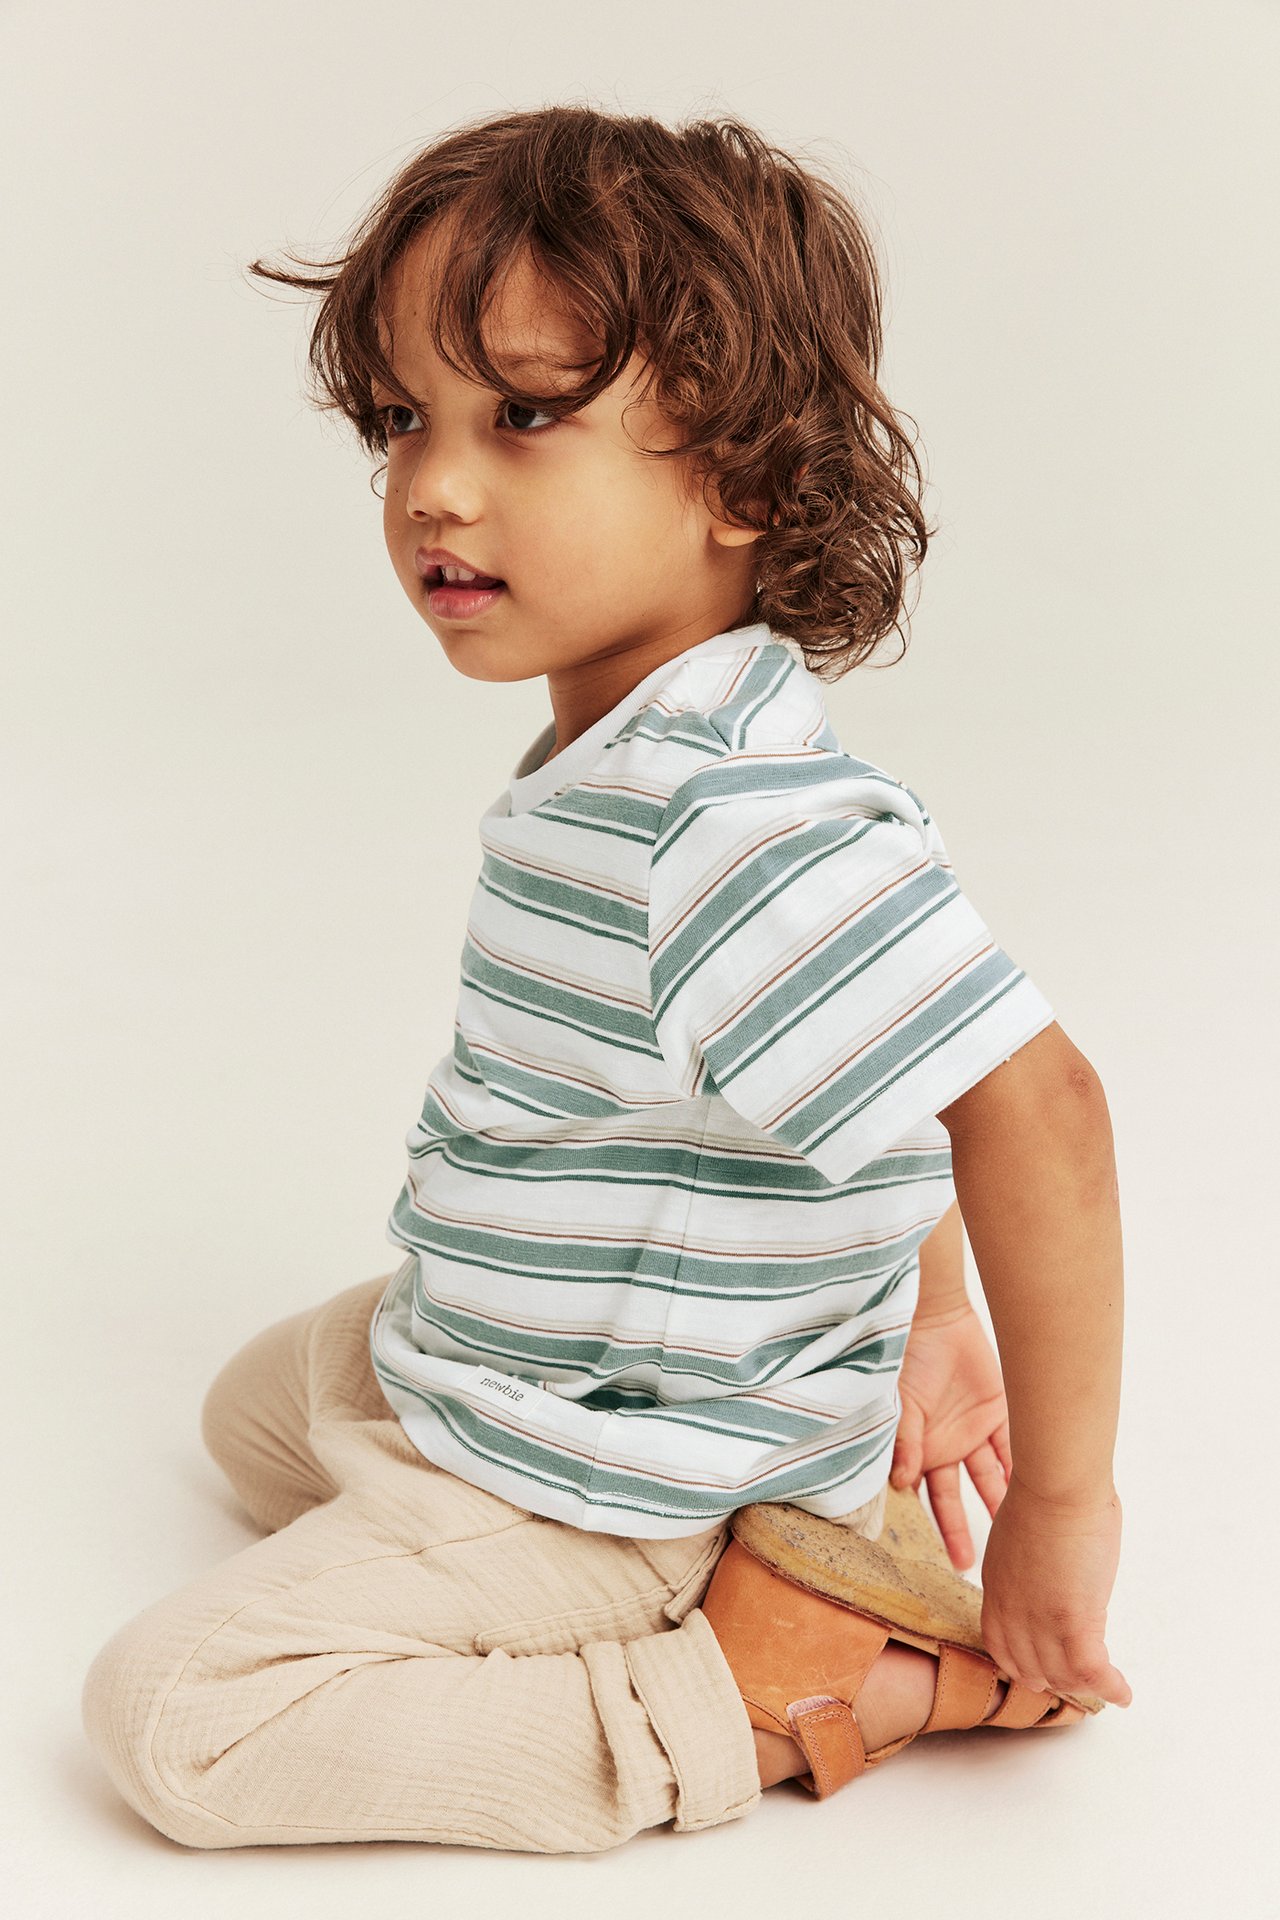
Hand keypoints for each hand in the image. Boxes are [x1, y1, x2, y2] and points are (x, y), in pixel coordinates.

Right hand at [889, 1300, 1010, 1570]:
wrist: (934, 1319)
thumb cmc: (906, 1360)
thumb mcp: (900, 1404)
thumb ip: (905, 1442)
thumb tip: (903, 1483)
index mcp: (918, 1449)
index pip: (925, 1497)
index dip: (937, 1527)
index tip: (951, 1560)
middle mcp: (945, 1447)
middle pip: (957, 1499)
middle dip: (964, 1532)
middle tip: (972, 1566)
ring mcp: (971, 1432)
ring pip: (990, 1478)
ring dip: (1002, 1505)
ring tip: (1019, 1538)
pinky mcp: (995, 1413)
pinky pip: (1011, 1447)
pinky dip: (1022, 1468)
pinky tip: (1038, 1495)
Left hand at [979, 1475, 1131, 1706]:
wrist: (1056, 1485)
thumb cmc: (1045, 1494)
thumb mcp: (1019, 1537)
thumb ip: (1027, 1564)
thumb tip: (1048, 1568)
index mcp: (997, 1587)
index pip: (1000, 1645)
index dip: (1021, 1664)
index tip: (1038, 1669)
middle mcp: (1013, 1612)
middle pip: (1029, 1668)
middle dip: (1053, 1679)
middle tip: (1076, 1681)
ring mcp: (1041, 1620)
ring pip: (1062, 1675)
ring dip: (1085, 1686)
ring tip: (1104, 1685)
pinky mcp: (1074, 1621)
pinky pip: (1091, 1671)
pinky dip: (1109, 1688)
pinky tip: (1123, 1694)